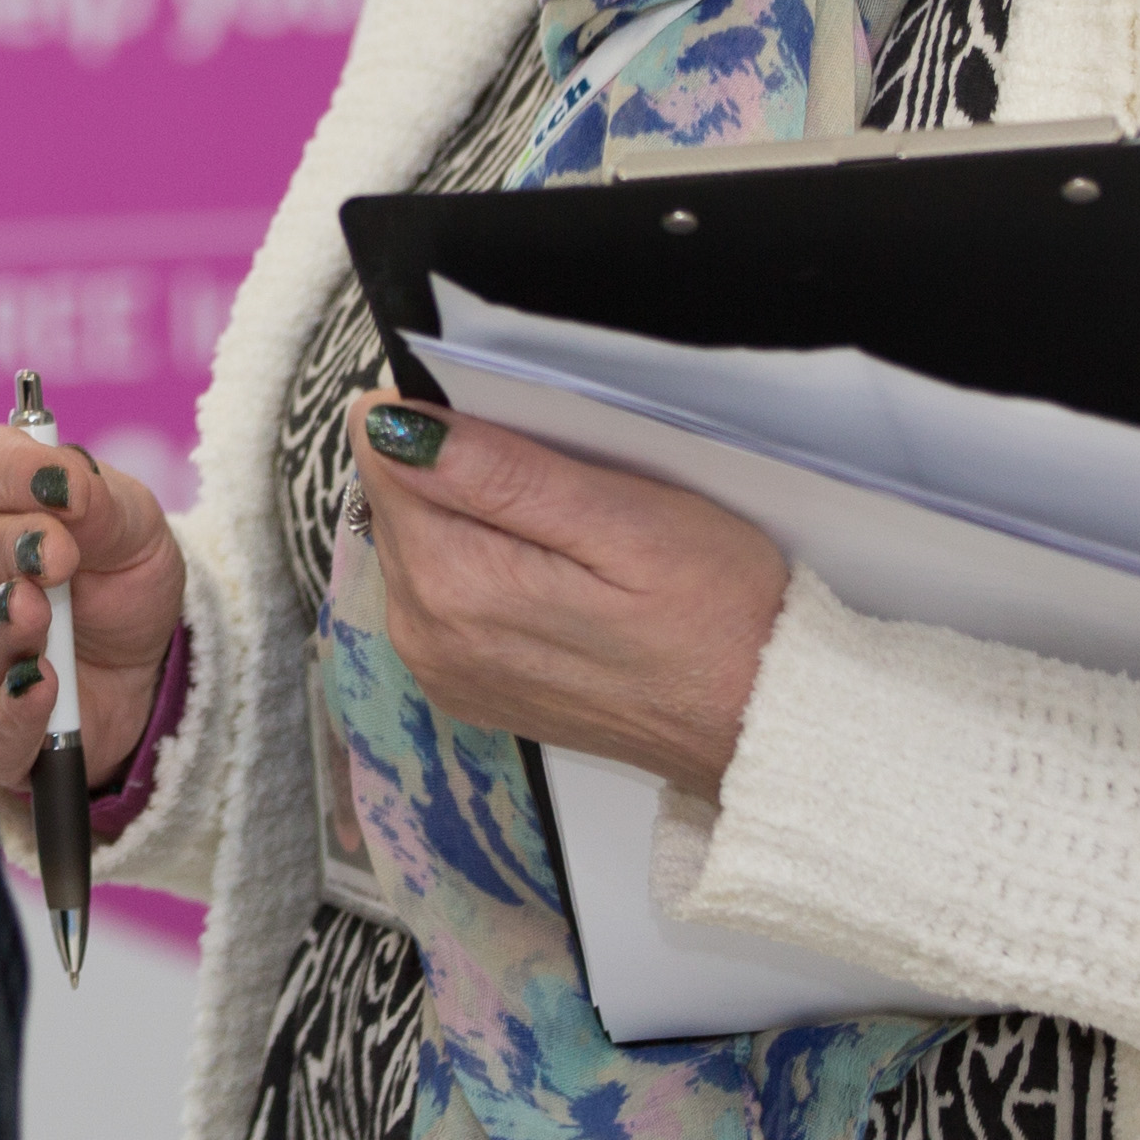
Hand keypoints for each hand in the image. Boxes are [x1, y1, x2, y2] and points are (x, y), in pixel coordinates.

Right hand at [0, 420, 183, 793]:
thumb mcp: (130, 526)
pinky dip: (9, 708)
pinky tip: (41, 689)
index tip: (64, 488)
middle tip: (59, 557)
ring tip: (42, 620)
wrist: (138, 665)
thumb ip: (96, 500)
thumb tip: (67, 483)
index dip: (12, 476)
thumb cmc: (114, 575)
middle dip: (5, 550)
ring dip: (3, 629)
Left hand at [350, 391, 789, 794]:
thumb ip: (500, 473)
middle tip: (563, 481)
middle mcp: (425, 634)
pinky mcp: (465, 683)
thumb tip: (390, 426)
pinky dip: (483, 562)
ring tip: (568, 528)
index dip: (442, 417)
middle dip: (460, 467)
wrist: (756, 722)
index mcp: (454, 584)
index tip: (519, 431)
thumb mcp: (623, 519)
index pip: (383, 452)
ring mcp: (441, 668)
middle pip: (396, 497)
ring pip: (417, 540)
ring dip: (472, 515)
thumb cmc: (714, 611)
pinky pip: (441, 590)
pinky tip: (553, 573)